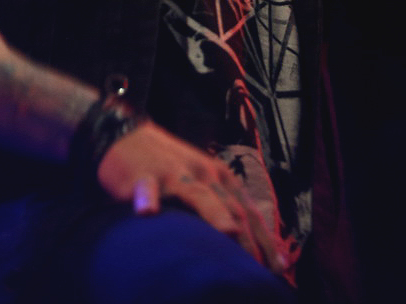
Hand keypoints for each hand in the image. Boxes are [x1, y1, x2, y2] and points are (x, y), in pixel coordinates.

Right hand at [96, 120, 288, 274]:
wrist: (127, 136)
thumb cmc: (168, 166)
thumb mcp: (200, 180)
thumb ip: (221, 204)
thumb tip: (245, 240)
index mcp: (219, 176)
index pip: (248, 209)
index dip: (265, 238)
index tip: (278, 267)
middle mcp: (202, 174)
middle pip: (230, 206)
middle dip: (248, 238)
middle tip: (258, 267)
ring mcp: (173, 175)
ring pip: (197, 195)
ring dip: (214, 214)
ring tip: (228, 232)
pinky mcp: (143, 177)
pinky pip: (146, 189)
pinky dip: (147, 200)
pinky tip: (148, 213)